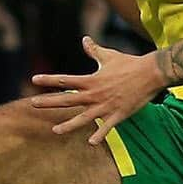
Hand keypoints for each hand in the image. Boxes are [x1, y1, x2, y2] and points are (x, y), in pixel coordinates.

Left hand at [31, 37, 163, 144]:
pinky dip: (99, 135)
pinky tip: (91, 143)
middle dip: (49, 102)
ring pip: (83, 118)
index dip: (48, 80)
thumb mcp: (109, 56)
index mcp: (91, 80)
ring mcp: (105, 106)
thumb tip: (85, 40)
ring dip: (68, 125)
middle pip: (67, 99)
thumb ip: (94, 50)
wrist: (150, 73)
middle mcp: (95, 94)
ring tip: (55, 131)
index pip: (65, 80)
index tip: (34, 80)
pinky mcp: (118, 114)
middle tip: (32, 103)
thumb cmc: (129, 63)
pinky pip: (106, 127)